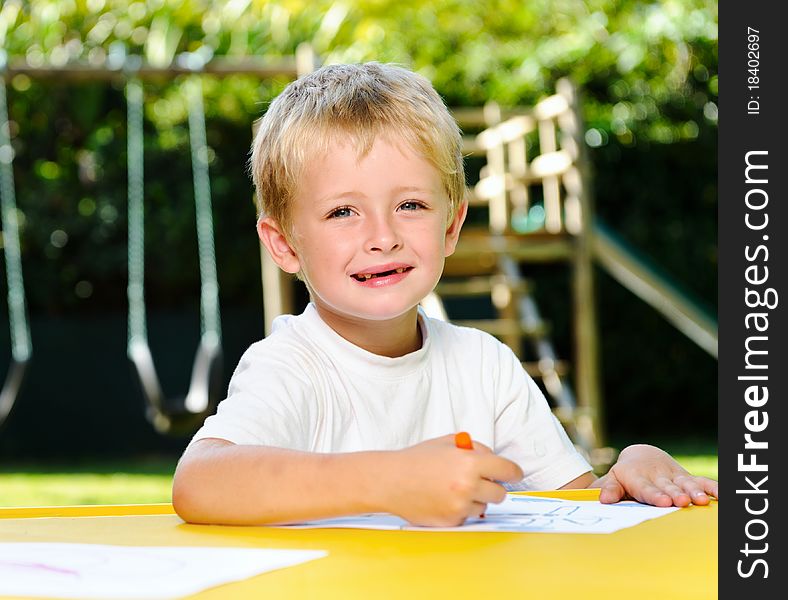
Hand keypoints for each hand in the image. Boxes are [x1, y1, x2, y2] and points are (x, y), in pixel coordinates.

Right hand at [380, 434, 523, 526]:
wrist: (391, 480)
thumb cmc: (417, 460)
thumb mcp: (448, 442)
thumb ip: (475, 448)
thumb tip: (494, 459)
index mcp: (470, 462)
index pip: (508, 470)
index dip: (513, 472)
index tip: (514, 475)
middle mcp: (468, 486)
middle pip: (501, 493)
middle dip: (493, 486)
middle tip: (480, 482)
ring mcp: (460, 506)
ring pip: (484, 506)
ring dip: (476, 499)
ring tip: (454, 489)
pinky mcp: (451, 521)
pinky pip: (467, 517)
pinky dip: (461, 510)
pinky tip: (443, 499)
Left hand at [595, 444, 717, 506]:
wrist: (643, 456)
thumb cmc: (626, 474)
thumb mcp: (614, 478)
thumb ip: (610, 489)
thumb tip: (604, 499)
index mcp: (638, 477)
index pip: (646, 488)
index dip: (654, 495)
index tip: (663, 501)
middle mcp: (658, 476)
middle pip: (668, 487)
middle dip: (676, 494)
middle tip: (682, 501)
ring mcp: (673, 476)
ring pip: (685, 483)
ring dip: (694, 491)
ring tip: (701, 500)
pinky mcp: (685, 477)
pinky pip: (701, 481)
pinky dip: (712, 487)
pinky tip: (722, 495)